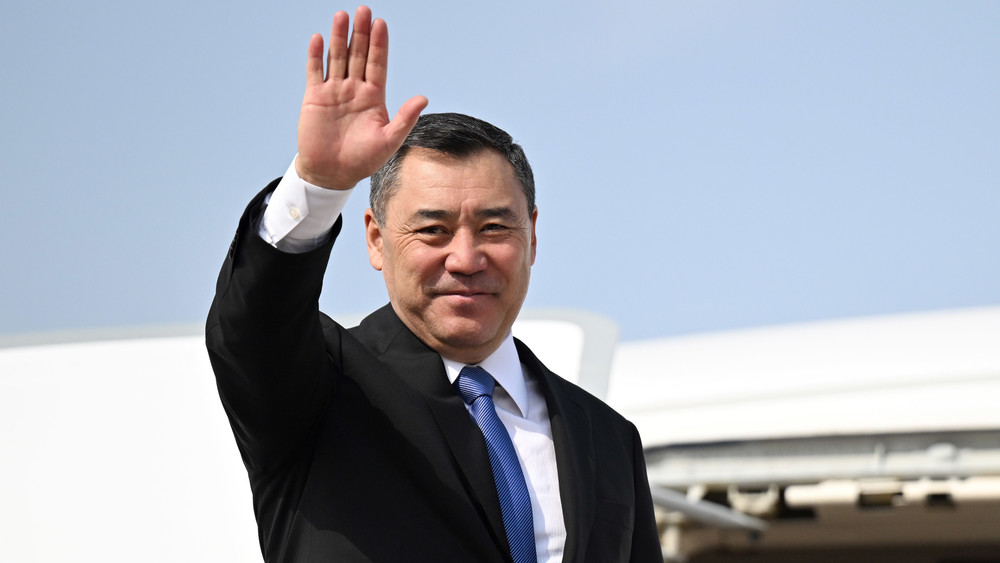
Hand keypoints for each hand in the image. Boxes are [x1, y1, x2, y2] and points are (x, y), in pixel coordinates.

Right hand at [295, 6, 427, 189]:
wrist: (333, 173)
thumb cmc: (363, 160)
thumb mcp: (389, 140)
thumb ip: (405, 118)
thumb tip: (424, 98)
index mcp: (374, 97)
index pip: (378, 64)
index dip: (379, 44)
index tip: (381, 24)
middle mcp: (355, 89)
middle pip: (358, 55)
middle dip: (361, 33)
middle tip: (363, 10)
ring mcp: (334, 91)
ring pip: (337, 58)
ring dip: (339, 37)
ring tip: (341, 16)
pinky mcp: (314, 97)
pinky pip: (315, 72)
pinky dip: (316, 56)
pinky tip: (318, 39)